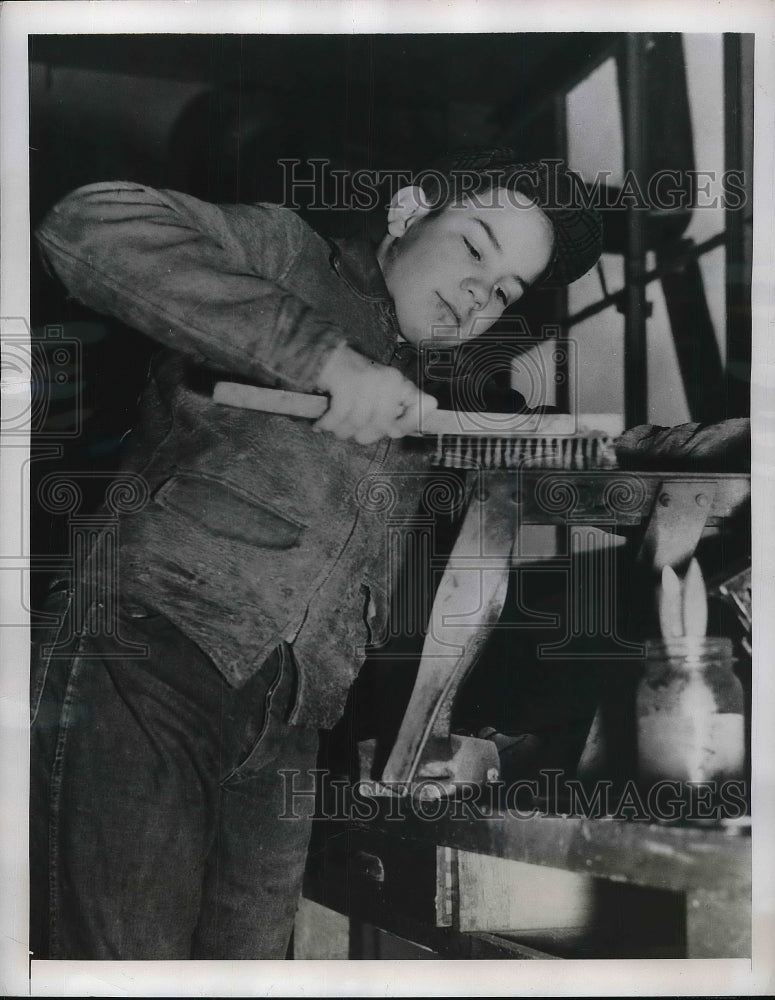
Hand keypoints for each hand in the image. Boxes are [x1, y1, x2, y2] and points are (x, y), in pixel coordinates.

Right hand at [314, 342, 436, 444]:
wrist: (325, 358)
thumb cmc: (353, 382)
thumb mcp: (378, 396)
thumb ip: (396, 412)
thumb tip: (417, 417)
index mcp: (400, 384)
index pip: (421, 406)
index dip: (408, 424)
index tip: (392, 431)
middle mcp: (389, 380)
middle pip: (383, 426)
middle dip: (363, 434)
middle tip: (351, 430)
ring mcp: (369, 380)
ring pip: (359, 423)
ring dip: (342, 430)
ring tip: (335, 426)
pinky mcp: (348, 382)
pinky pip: (340, 416)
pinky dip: (328, 423)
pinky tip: (322, 423)